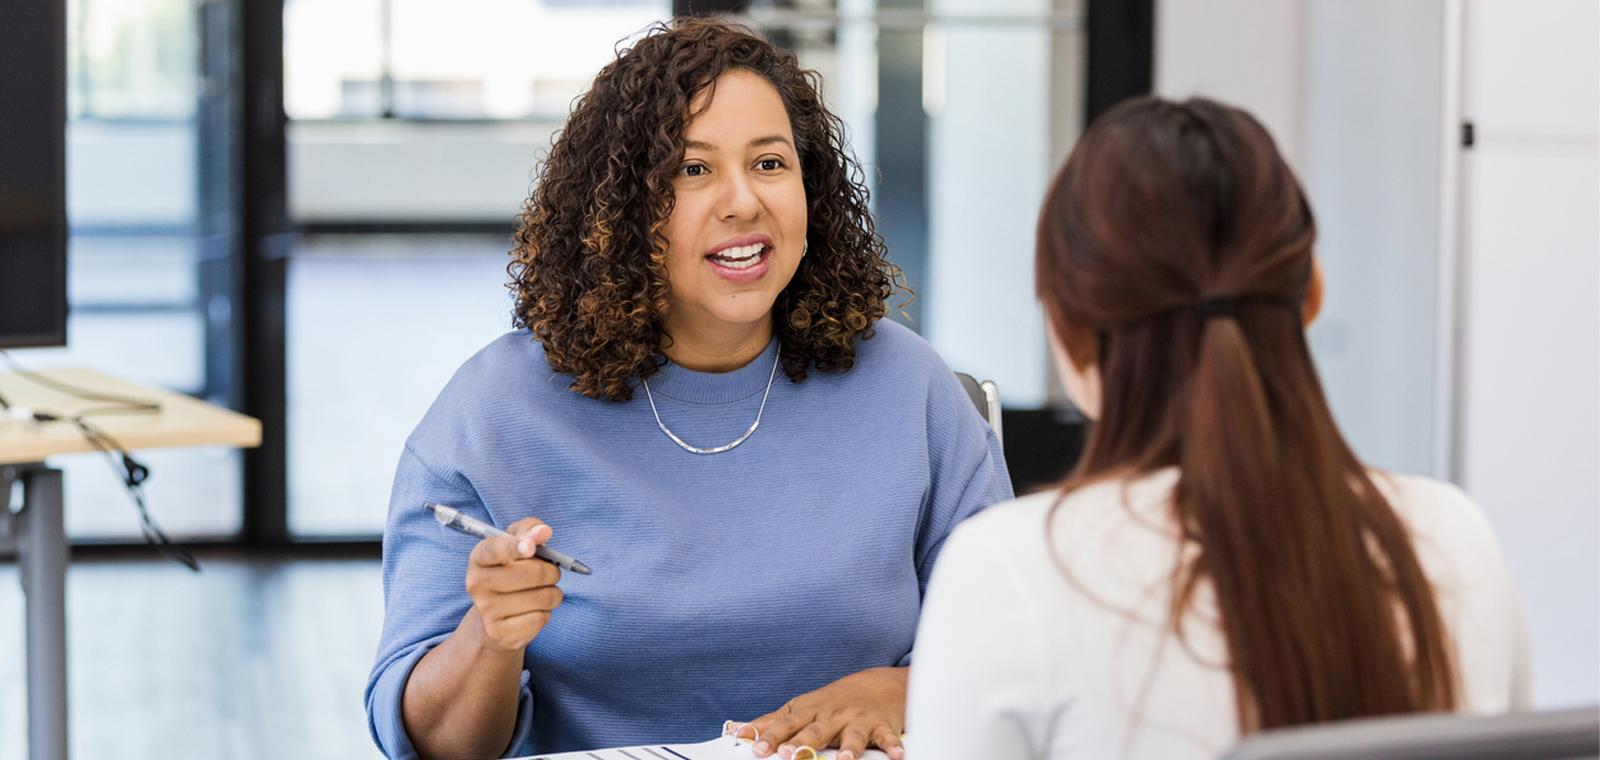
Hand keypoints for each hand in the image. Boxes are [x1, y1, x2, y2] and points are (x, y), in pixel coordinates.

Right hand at [464, 516, 563, 652]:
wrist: (494, 618)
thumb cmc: (511, 572)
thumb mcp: (516, 544)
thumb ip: (529, 530)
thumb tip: (544, 531)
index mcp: (479, 558)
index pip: (493, 550)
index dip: (514, 546)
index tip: (531, 546)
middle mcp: (477, 584)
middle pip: (532, 573)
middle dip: (552, 572)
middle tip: (550, 573)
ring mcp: (486, 611)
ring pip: (542, 597)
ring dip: (553, 593)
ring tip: (543, 592)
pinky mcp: (500, 633)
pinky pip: (541, 618)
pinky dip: (546, 613)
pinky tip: (534, 611)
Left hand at [741, 666, 906, 759]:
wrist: (877, 684)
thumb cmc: (832, 702)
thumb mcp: (801, 709)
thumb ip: (771, 721)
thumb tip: (736, 729)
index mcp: (809, 711)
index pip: (786, 723)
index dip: (770, 735)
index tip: (755, 747)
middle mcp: (832, 714)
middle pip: (815, 729)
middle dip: (802, 742)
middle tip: (788, 755)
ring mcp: (857, 719)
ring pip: (852, 734)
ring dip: (848, 747)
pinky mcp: (882, 725)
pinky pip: (888, 737)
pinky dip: (894, 746)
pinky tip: (898, 756)